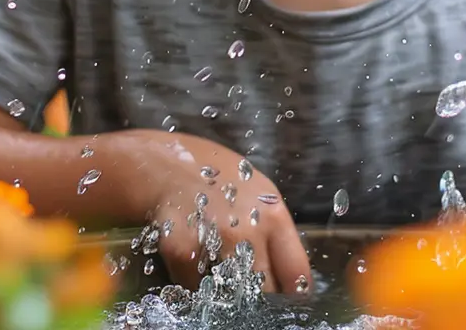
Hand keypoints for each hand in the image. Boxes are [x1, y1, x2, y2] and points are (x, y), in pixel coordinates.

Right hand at [114, 130, 310, 293]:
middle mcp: (248, 229)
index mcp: (274, 216)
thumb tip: (292, 283)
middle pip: (265, 291)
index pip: (297, 276)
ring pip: (232, 295)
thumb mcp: (261, 195)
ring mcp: (215, 240)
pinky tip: (194, 264)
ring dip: (226, 291)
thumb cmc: (219, 181)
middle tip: (246, 289)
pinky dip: (196, 286)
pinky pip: (197, 290)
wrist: (167, 166)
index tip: (283, 299)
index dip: (291, 294)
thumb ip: (276, 236)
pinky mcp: (182, 251)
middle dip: (258, 295)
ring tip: (219, 270)